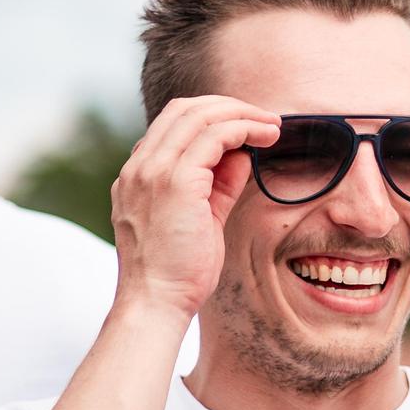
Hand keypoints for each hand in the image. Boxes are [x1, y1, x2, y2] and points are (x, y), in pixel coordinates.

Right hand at [110, 97, 280, 323]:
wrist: (156, 302)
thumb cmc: (178, 272)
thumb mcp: (201, 219)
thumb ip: (218, 185)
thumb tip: (241, 155)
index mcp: (138, 175)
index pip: (172, 125)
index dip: (211, 118)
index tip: (245, 129)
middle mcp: (139, 167)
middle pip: (183, 109)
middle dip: (228, 107)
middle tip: (264, 119)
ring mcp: (152, 171)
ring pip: (198, 115)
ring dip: (241, 114)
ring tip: (271, 126)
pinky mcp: (175, 182)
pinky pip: (213, 136)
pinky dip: (243, 129)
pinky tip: (265, 138)